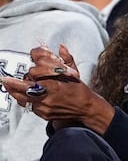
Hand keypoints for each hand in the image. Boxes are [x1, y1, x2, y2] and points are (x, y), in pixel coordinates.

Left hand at [0, 44, 114, 133]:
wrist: (86, 109)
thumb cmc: (80, 91)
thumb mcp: (74, 74)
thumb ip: (67, 59)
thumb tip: (61, 46)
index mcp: (55, 85)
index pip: (35, 76)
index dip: (29, 72)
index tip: (22, 70)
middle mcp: (48, 97)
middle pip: (23, 90)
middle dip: (13, 84)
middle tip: (5, 79)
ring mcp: (44, 107)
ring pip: (23, 99)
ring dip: (15, 92)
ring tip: (8, 85)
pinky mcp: (43, 114)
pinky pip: (29, 106)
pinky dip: (24, 99)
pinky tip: (20, 94)